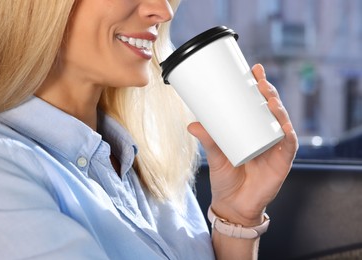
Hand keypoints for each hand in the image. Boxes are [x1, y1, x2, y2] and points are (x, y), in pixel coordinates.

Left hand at [188, 64, 297, 225]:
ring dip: (278, 109)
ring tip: (268, 98)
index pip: (258, 104)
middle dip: (269, 92)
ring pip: (282, 123)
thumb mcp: (215, 155)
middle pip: (272, 109)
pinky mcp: (282, 162)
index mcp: (252, 130)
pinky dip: (287, 135)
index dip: (259, 86)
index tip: (253, 69)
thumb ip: (207, 139)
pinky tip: (283, 125)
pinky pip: (288, 146)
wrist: (233, 205)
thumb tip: (191, 124)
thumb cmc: (226, 178)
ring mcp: (276, 148)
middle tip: (259, 80)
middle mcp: (266, 136)